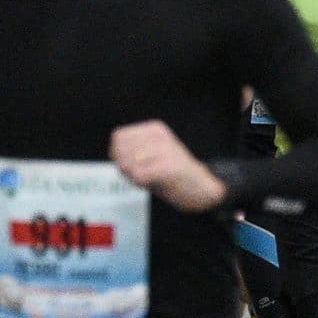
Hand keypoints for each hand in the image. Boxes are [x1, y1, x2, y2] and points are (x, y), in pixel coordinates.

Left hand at [111, 119, 227, 212]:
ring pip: (127, 163)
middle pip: (120, 150)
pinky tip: (151, 184)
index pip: (119, 136)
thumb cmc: (175, 174)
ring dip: (131, 176)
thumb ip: (133, 151)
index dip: (117, 153)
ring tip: (146, 179)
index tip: (129, 165)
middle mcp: (159, 136)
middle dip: (123, 166)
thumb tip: (114, 154)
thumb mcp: (153, 154)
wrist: (203, 188)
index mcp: (155, 129)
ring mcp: (164, 151)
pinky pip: (138, 175)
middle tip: (138, 175)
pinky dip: (140, 183)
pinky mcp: (167, 168)